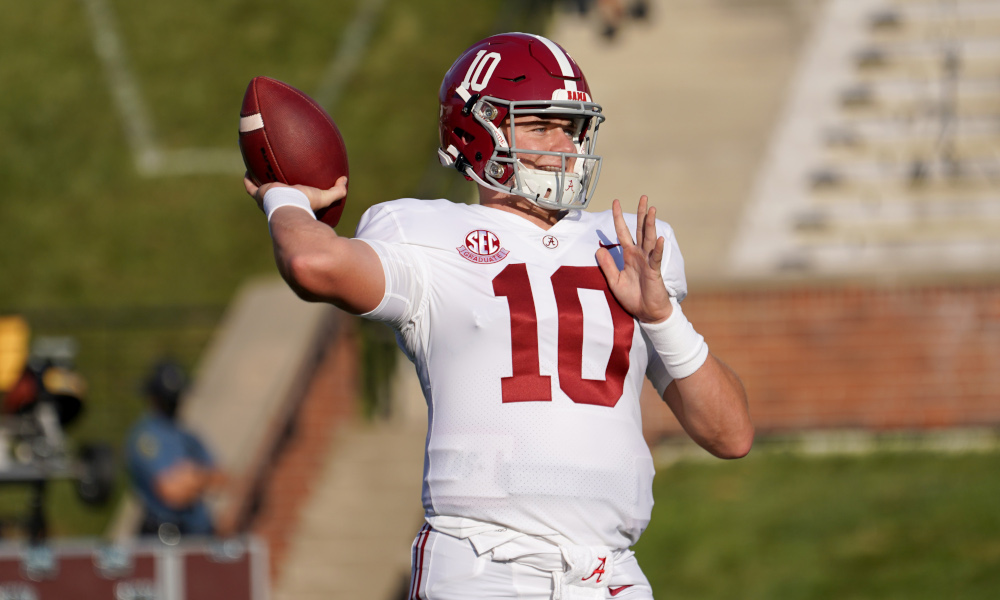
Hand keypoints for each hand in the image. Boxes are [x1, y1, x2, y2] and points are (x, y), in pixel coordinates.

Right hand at [244, 174, 347, 212]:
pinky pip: (250, 185)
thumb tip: (344, 180)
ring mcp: (266, 199)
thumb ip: (336, 191)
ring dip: (258, 180)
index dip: (289, 194)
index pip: (289, 200)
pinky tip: (248, 167)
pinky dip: (248, 177)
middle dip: (272, 187)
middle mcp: (277, 204)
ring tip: (257, 168)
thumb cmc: (306, 204)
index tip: (290, 187)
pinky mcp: (259, 194)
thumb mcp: (324, 197)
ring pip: (259, 188)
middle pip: (274, 195)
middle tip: (272, 175)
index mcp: (291, 204)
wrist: (291, 207)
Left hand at [595, 196, 672, 322]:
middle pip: (640, 229)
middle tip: (643, 197)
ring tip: (652, 209)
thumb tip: (598, 249)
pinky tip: (658, 238)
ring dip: (650, 224)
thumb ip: (607, 265)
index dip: (619, 218)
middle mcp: (639, 255)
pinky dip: (656, 248)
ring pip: (648, 238)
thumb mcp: (614, 281)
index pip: (622, 232)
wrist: (647, 313)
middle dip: (641, 214)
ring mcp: (648, 261)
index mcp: (629, 255)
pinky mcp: (654, 271)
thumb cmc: (633, 297)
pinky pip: (655, 258)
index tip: (615, 202)